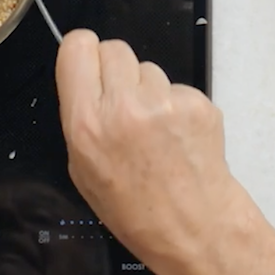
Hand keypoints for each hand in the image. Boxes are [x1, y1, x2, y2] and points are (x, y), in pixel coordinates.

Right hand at [55, 29, 274, 274]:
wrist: (195, 228)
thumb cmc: (135, 209)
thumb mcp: (82, 169)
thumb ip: (80, 117)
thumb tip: (85, 81)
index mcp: (87, 124)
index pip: (76, 46)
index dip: (83, 53)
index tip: (87, 65)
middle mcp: (124, 106)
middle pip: (113, 47)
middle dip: (115, 70)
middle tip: (122, 101)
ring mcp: (164, 102)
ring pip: (148, 67)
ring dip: (147, 89)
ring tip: (153, 128)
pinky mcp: (197, 103)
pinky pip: (177, 86)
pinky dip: (175, 105)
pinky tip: (176, 135)